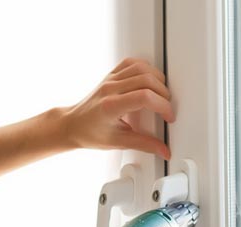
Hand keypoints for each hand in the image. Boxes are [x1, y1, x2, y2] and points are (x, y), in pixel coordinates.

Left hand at [57, 58, 174, 158]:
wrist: (72, 125)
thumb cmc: (89, 133)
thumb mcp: (118, 142)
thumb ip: (143, 144)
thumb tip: (162, 149)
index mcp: (111, 106)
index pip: (144, 97)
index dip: (163, 106)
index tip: (168, 116)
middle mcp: (110, 88)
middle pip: (146, 80)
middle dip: (163, 94)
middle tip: (166, 108)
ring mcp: (110, 79)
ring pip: (141, 68)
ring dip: (157, 79)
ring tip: (161, 94)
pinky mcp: (111, 75)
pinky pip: (131, 63)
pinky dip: (145, 68)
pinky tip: (149, 79)